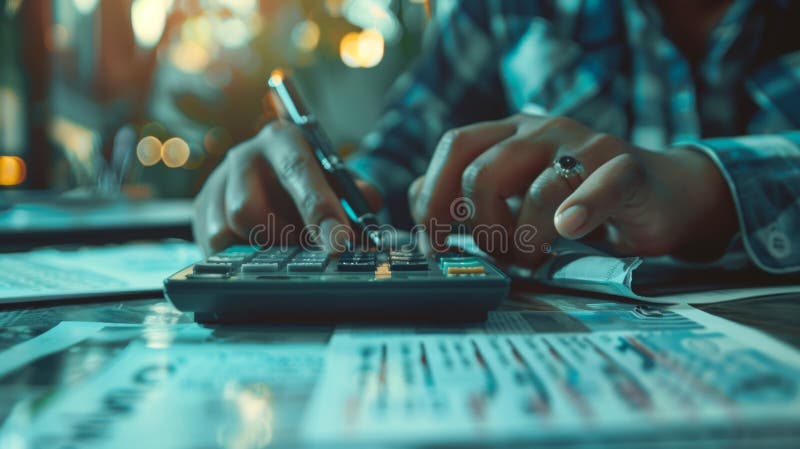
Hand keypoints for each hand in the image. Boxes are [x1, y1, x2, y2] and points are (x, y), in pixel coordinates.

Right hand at [193, 121, 380, 254]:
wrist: (273, 174)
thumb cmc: (312, 180)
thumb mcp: (338, 180)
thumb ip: (356, 196)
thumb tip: (365, 222)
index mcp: (283, 139)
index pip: (299, 172)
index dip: (320, 212)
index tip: (338, 245)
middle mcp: (244, 155)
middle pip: (247, 210)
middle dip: (278, 240)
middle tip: (306, 251)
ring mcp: (217, 182)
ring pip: (228, 232)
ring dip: (261, 250)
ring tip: (286, 246)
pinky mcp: (202, 209)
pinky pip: (214, 246)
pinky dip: (241, 256)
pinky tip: (261, 250)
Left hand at [409, 114, 736, 264]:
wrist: (662, 195)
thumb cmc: (579, 199)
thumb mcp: (517, 193)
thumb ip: (468, 194)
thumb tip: (415, 199)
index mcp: (510, 134)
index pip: (455, 146)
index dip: (433, 194)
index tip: (435, 241)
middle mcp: (542, 132)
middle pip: (483, 173)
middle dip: (481, 228)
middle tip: (499, 256)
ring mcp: (585, 145)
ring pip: (536, 188)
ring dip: (524, 239)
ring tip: (534, 258)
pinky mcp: (626, 167)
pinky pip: (599, 183)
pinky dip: (581, 208)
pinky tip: (569, 229)